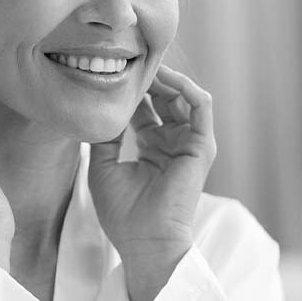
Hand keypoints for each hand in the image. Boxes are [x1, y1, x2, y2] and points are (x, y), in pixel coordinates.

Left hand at [88, 65, 216, 300]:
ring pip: (183, 97)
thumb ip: (105, 136)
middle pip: (164, 99)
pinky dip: (186, 87)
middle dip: (149, 78)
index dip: (132, 90)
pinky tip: (167, 78)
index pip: (145, 108)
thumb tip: (99, 108)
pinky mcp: (202, 146)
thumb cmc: (123, 213)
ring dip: (166, 78)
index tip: (113, 71)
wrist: (144, 240)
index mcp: (152, 148)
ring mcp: (189, 144)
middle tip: (131, 60)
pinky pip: (201, 106)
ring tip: (147, 64)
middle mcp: (172, 143)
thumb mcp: (103, 166)